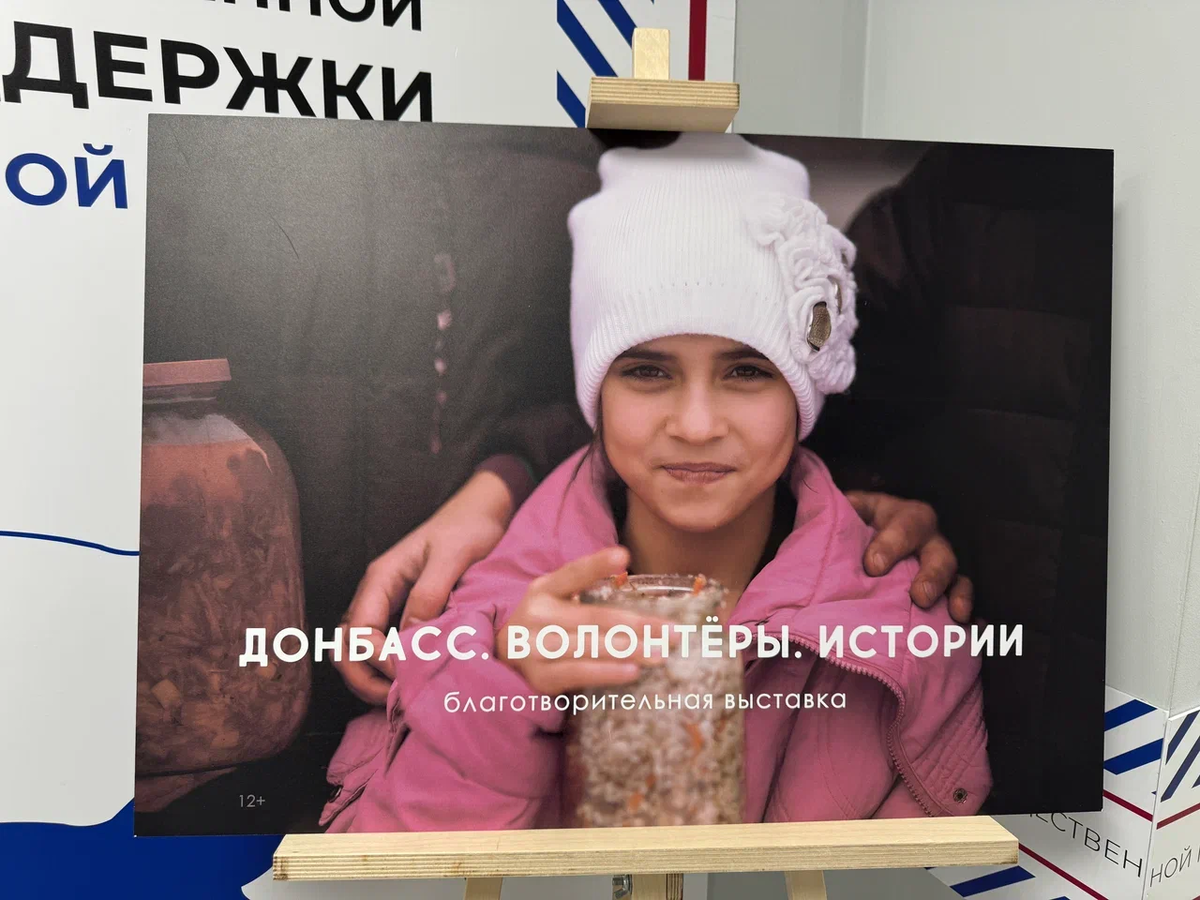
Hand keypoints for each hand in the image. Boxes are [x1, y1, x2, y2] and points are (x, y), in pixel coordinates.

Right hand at [334, 469, 514, 704]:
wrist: (481, 510)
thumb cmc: (468, 527)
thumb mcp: (453, 556)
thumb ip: (430, 594)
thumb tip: (411, 638)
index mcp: (381, 578)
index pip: (358, 631)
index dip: (375, 659)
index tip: (406, 672)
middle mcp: (376, 594)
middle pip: (346, 647)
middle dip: (363, 678)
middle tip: (397, 698)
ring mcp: (387, 604)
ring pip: (360, 651)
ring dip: (373, 678)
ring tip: (405, 695)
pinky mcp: (404, 612)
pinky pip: (383, 646)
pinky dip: (390, 669)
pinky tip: (414, 680)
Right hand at [497, 547, 675, 696]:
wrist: (501, 660)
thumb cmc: (544, 626)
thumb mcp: (555, 600)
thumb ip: (586, 593)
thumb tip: (642, 597)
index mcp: (544, 589)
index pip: (573, 573)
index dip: (597, 564)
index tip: (624, 556)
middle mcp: (537, 615)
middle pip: (593, 618)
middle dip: (638, 625)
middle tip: (672, 631)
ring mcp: (535, 647)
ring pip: (589, 646)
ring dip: (630, 650)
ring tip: (661, 653)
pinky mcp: (539, 677)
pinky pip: (578, 674)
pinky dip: (607, 673)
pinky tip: (632, 671)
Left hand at [845, 490, 973, 624]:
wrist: (867, 536)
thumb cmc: (858, 525)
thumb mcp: (852, 512)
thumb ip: (843, 512)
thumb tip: (824, 510)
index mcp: (902, 516)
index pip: (902, 526)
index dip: (890, 545)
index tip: (873, 566)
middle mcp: (926, 537)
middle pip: (937, 551)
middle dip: (931, 574)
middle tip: (920, 596)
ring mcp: (939, 560)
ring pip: (953, 573)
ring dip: (955, 593)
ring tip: (956, 613)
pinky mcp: (947, 583)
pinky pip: (962, 593)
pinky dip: (966, 606)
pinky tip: (966, 623)